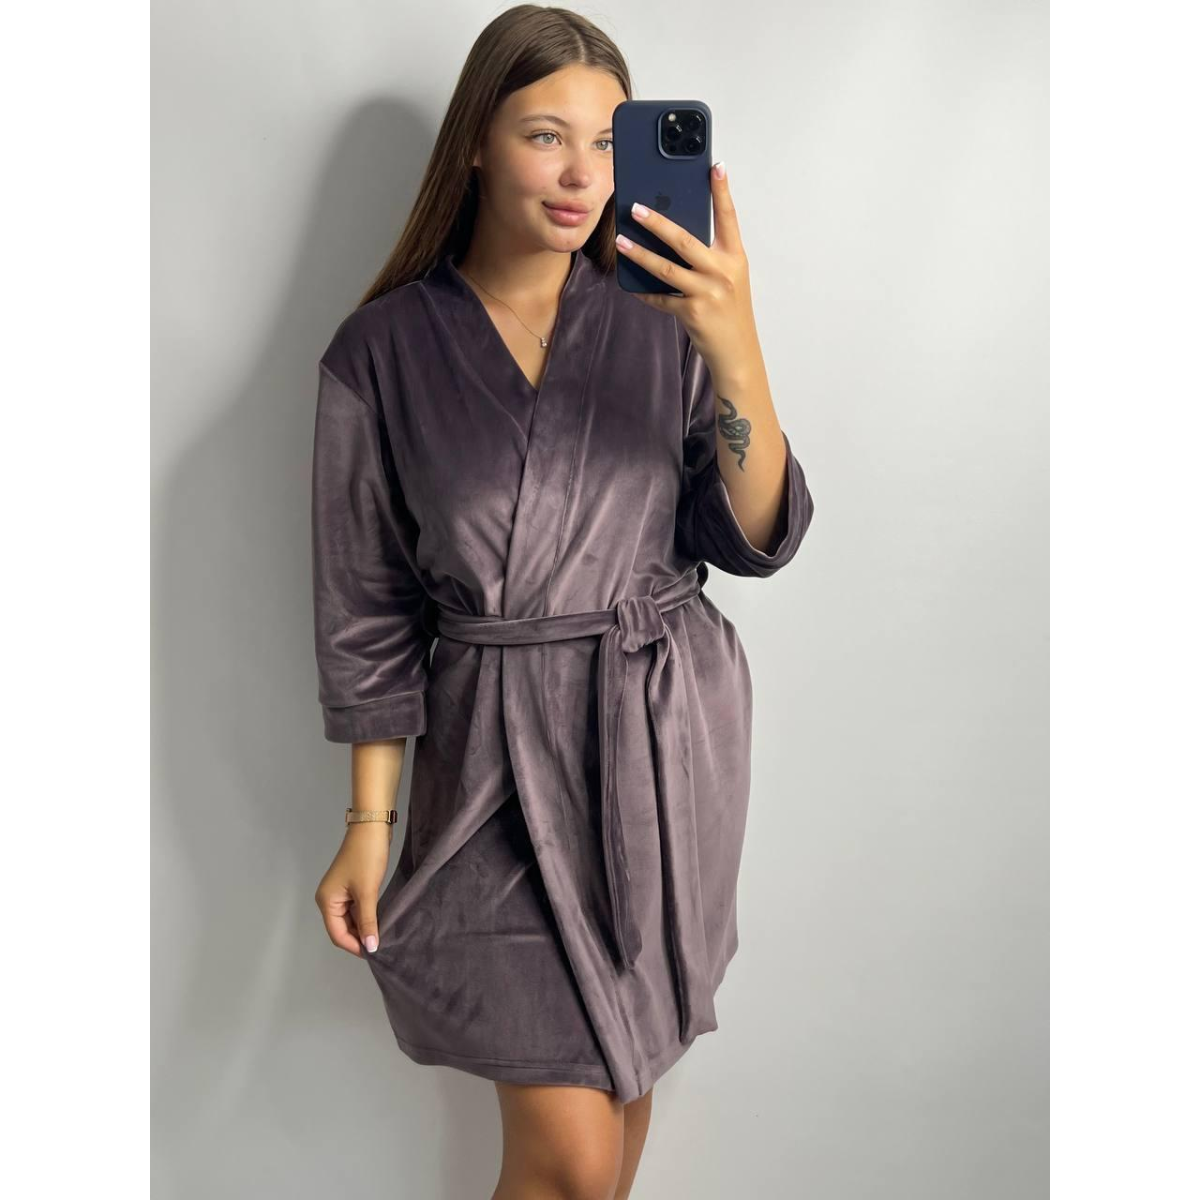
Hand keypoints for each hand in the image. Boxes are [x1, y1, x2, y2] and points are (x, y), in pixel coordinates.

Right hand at [314, 823, 391, 956]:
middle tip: (380, 946)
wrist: (372, 827)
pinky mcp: (350, 887)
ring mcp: (339, 893)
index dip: (354, 946)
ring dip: (363, 928)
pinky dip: (365, 916)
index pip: (337, 934)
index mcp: (326, 901)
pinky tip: (379, 921)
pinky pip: (355, 909)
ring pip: (350, 920)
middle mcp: (329, 899)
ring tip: (381, 936)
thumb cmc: (366, 857)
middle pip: (342, 929)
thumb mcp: (368, 892)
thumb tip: (371, 947)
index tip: (374, 953)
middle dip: (359, 938)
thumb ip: (368, 921)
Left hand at [615, 161, 763, 389]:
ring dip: (640, 254)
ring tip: (621, 241)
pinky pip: (661, 298)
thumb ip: (709, 258)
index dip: (722, 192)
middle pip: (685, 241)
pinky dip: (645, 291)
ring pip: (666, 268)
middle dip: (657, 222)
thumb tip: (675, 238)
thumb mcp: (728, 279)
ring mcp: (707, 293)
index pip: (728, 218)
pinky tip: (632, 284)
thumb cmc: (731, 312)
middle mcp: (722, 272)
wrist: (737, 352)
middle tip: (636, 208)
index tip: (715, 167)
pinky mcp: (692, 312)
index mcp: (734, 258)